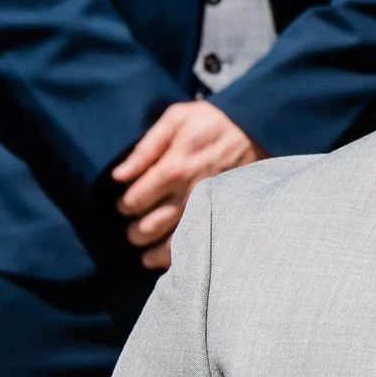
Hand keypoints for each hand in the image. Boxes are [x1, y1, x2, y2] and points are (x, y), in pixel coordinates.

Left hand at [112, 101, 262, 268]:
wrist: (257, 129)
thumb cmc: (213, 121)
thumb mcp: (176, 119)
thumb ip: (146, 147)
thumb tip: (118, 175)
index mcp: (174, 168)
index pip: (134, 201)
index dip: (123, 205)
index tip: (124, 204)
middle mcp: (188, 194)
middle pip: (148, 228)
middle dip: (134, 231)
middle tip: (134, 225)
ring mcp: (208, 209)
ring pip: (171, 245)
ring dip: (151, 251)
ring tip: (146, 246)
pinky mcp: (223, 217)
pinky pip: (198, 245)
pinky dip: (180, 257)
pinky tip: (169, 257)